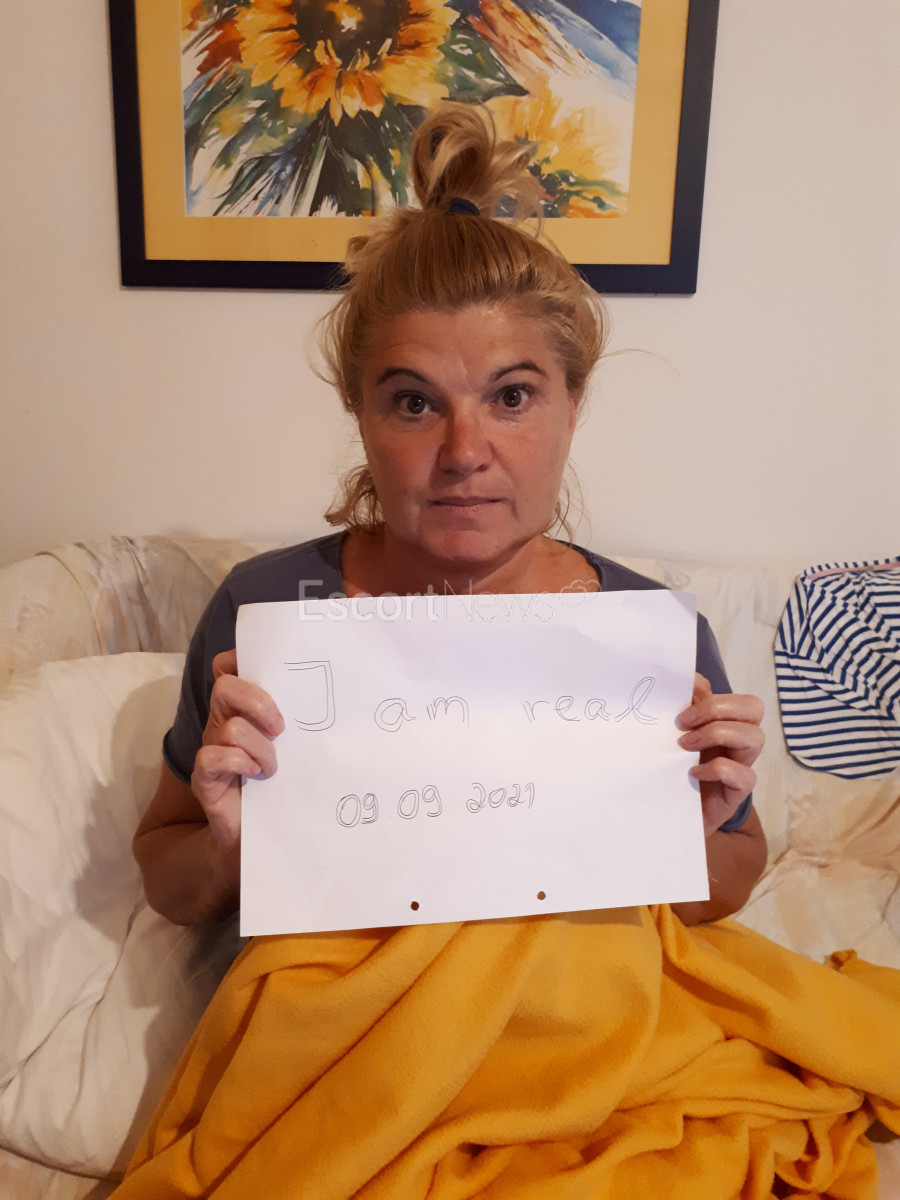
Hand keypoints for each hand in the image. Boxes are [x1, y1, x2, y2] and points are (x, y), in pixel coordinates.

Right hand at [191, 649, 284, 852]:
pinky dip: (240, 762)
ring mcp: (211, 748)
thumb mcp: (292, 745)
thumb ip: (298, 719)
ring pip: (230, 726)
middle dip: (258, 702)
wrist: (260, 836)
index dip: (242, 660)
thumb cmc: (279, 785)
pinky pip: (214, 756)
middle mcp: (222, 722)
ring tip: (272, 767)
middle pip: (226, 686)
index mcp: (241, 709)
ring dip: (260, 747)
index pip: (229, 668)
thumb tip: (331, 692)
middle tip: (280, 727)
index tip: (273, 673)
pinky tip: (256, 775)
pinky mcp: (205, 778)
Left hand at [678, 674, 763, 836]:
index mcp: (723, 725)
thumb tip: (688, 680)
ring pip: (755, 737)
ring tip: (686, 745)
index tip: (682, 700)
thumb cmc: (673, 773)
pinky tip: (694, 773)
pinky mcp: (737, 793)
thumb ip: (683, 712)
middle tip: (684, 722)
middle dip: (718, 708)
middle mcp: (736, 743)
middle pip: (754, 709)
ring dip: (718, 733)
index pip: (739, 698)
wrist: (668, 816)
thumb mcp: (673, 738)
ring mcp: (740, 766)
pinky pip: (745, 775)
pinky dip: (719, 769)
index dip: (714, 693)